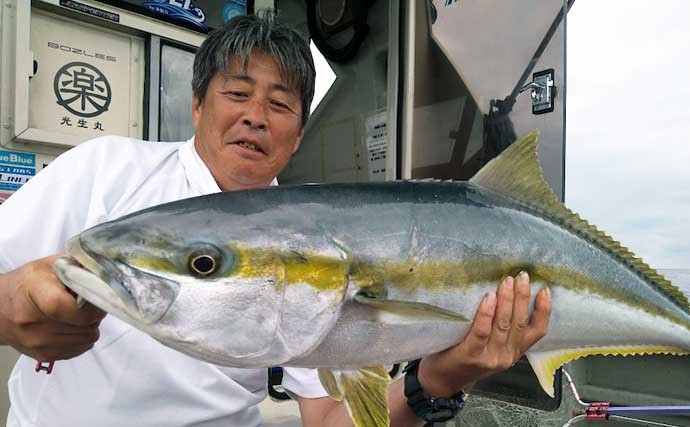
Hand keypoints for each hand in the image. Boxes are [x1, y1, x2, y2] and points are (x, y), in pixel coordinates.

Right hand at [0, 255, 105, 360]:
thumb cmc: (27, 283)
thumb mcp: (49, 265)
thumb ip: (78, 267)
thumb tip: (105, 274)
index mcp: (36, 293)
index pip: (70, 309)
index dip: (91, 306)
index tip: (96, 298)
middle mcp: (34, 323)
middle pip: (85, 326)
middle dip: (94, 314)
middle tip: (87, 303)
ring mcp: (38, 343)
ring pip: (88, 339)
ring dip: (89, 326)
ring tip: (78, 314)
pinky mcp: (44, 356)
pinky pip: (80, 349)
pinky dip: (82, 337)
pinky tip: (72, 325)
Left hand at [417, 272, 551, 396]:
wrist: (442, 379)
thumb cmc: (466, 357)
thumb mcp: (492, 346)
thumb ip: (504, 329)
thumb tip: (509, 293)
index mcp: (515, 352)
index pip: (538, 331)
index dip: (544, 310)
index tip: (545, 289)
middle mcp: (506, 356)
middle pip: (520, 322)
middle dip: (523, 296)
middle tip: (521, 276)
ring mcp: (490, 356)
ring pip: (503, 324)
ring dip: (507, 300)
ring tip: (506, 281)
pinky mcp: (471, 354)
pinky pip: (482, 331)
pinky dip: (486, 313)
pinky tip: (489, 297)